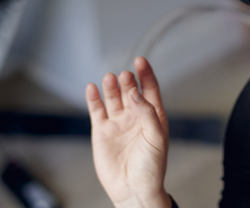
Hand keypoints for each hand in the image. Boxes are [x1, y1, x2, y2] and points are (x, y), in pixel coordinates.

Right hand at [86, 57, 171, 207]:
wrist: (133, 189)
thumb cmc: (151, 167)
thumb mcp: (156, 137)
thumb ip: (146, 112)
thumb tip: (134, 93)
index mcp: (153, 116)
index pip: (150, 89)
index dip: (146, 74)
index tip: (140, 60)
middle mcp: (135, 116)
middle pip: (130, 91)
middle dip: (128, 81)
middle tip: (125, 76)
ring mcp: (118, 123)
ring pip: (113, 98)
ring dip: (111, 86)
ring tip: (110, 78)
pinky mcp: (102, 131)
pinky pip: (96, 110)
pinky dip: (94, 98)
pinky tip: (93, 88)